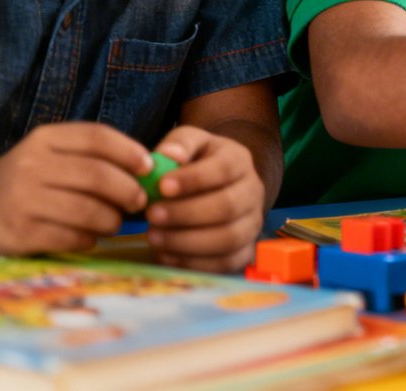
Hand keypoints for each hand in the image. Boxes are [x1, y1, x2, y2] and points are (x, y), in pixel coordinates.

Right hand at [0, 123, 148, 256]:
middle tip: (140, 202)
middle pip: (97, 175)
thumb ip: (92, 156)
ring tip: (115, 222)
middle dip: (128, 191)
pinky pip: (70, 237)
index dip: (130, 152)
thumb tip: (149, 170)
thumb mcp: (50, 154)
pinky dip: (89, 239)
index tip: (148, 167)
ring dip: (112, 219)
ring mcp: (23, 200)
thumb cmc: (27, 179)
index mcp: (45, 140)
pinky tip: (90, 237)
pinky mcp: (19, 233)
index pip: (97, 137)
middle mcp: (32, 166)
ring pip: (87, 210)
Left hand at [144, 126, 264, 272]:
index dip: (193, 180)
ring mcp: (253, 222)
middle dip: (186, 214)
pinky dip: (194, 262)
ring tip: (153, 236)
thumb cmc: (196, 163)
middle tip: (151, 215)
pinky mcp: (246, 250)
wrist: (217, 186)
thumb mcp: (189, 143)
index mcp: (239, 160)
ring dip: (186, 241)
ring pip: (228, 238)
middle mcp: (253, 191)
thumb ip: (179, 144)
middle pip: (228, 206)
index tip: (161, 187)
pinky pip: (226, 263)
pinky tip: (166, 254)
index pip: (224, 169)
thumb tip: (167, 155)